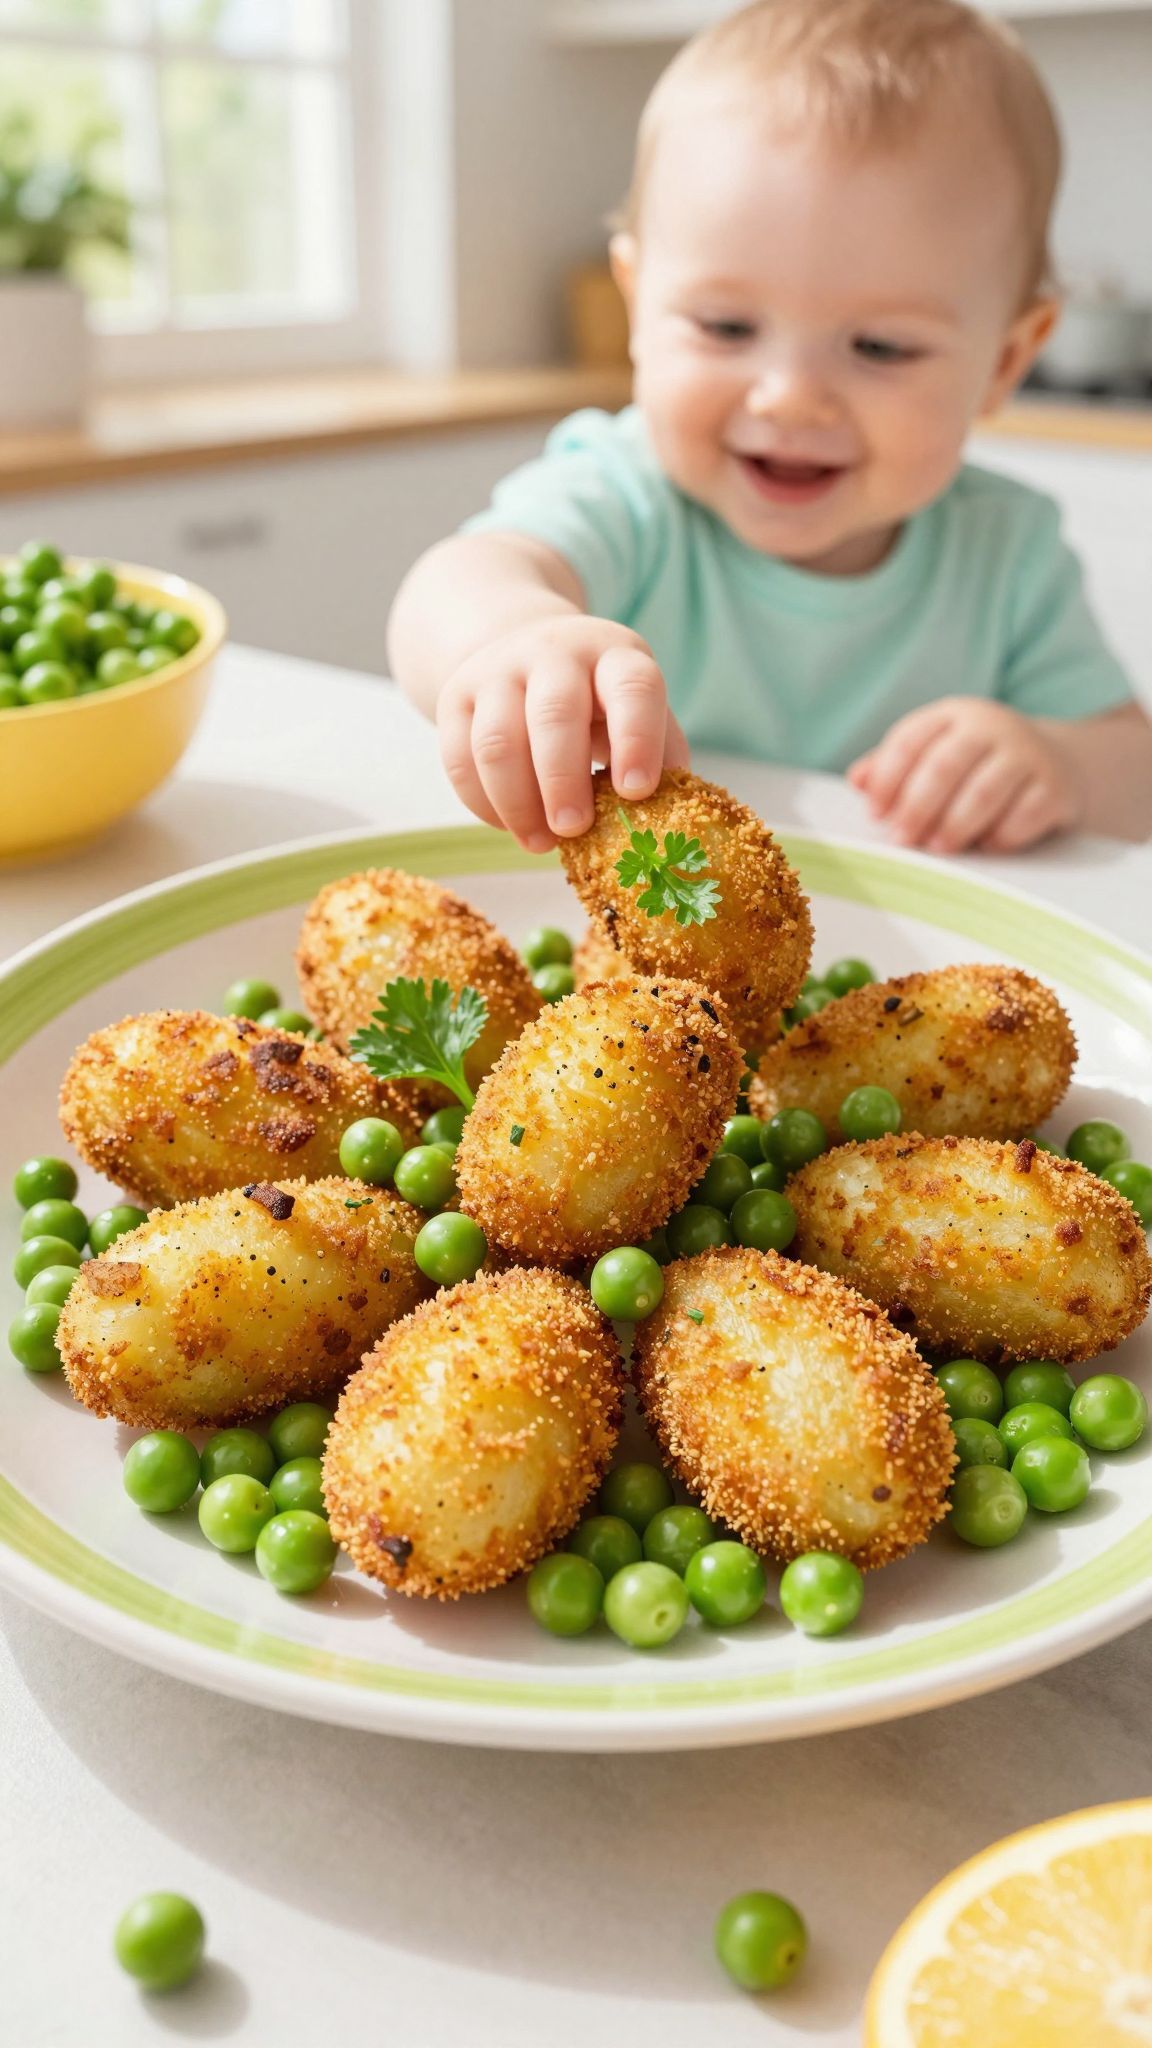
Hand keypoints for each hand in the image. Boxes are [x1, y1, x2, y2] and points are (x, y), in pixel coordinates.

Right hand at [437, 614, 688, 850]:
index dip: (637, 740)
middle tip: (573, 830)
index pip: (631, 688)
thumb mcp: (634, 707)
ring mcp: (498, 671)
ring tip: (540, 843)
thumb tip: (670, 812)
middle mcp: (554, 652)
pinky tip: (510, 824)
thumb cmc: (596, 699)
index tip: (636, 792)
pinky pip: (460, 759)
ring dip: (517, 803)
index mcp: (614, 655)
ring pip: (497, 741)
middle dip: (563, 781)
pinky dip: (483, 803)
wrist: (523, 648)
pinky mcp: (455, 697)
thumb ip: (658, 751)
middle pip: (554, 714)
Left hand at [848, 699, 1080, 853]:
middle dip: (917, 807)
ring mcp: (1028, 754)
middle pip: (945, 766)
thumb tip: (858, 781)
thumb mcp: (935, 752)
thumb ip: (893, 766)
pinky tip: (985, 847)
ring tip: (940, 848)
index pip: (910, 741)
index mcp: (953, 714)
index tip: (875, 814)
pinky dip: (1001, 836)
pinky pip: (1024, 815)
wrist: (1053, 761)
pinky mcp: (1055, 786)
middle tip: (902, 839)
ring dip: (956, 825)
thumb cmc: (976, 763)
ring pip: (984, 791)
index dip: (887, 779)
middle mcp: (992, 726)